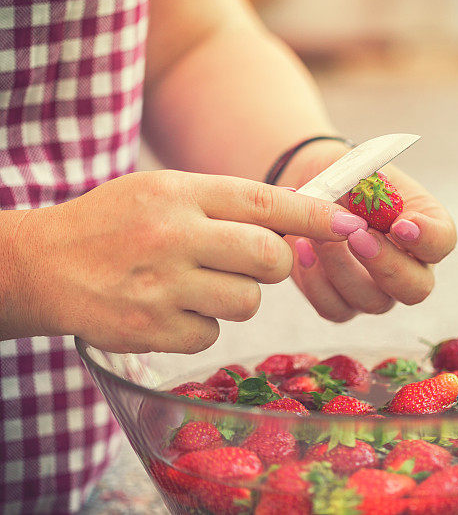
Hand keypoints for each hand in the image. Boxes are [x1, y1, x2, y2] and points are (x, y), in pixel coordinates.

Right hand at [6, 170, 364, 352]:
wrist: (39, 265)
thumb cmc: (113, 223)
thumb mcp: (163, 192)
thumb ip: (225, 203)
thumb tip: (299, 218)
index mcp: (179, 193)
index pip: (265, 202)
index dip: (314, 217)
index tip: (350, 224)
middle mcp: (172, 236)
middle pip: (269, 258)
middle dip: (273, 264)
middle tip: (249, 262)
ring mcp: (160, 287)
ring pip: (247, 302)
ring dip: (235, 297)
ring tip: (195, 284)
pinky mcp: (149, 331)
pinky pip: (212, 334)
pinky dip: (201, 325)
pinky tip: (168, 309)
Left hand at [277, 140, 457, 321]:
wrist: (310, 187)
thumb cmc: (345, 177)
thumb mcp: (362, 171)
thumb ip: (374, 188)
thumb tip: (379, 209)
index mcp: (425, 229)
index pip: (442, 243)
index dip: (426, 239)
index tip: (401, 224)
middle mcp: (409, 267)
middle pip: (416, 288)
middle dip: (386, 265)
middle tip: (356, 236)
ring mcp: (378, 290)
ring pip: (372, 301)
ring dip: (341, 267)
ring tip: (316, 234)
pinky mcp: (342, 301)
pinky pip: (335, 308)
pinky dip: (315, 282)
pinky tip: (302, 249)